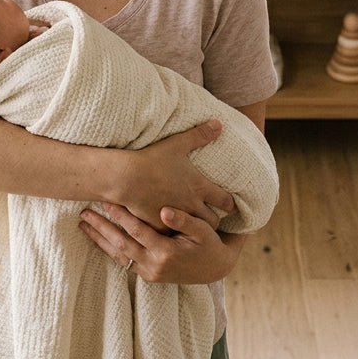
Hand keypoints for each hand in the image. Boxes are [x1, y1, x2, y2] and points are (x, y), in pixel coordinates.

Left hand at [79, 203, 243, 284]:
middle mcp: (154, 265)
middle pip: (120, 244)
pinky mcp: (148, 276)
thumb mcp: (202, 230)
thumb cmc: (210, 244)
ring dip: (100, 240)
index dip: (120, 215)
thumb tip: (164, 210)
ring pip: (118, 256)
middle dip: (101, 228)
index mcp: (166, 252)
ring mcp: (149, 273)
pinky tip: (99, 239)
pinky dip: (110, 250)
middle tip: (84, 214)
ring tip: (83, 226)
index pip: (137, 231)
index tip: (106, 200)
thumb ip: (184, 220)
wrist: (217, 268)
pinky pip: (124, 262)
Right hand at [113, 120, 237, 229]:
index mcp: (199, 187)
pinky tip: (172, 229)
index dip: (231, 204)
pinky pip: (173, 235)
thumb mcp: (178, 144)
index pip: (225, 201)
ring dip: (196, 229)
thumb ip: (200, 134)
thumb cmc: (152, 159)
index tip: (232, 206)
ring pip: (194, 231)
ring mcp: (176, 218)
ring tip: (194, 226)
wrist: (125, 177)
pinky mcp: (161, 227)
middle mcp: (191, 205)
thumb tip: (220, 123)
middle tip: (213, 217)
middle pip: (213, 221)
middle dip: (215, 221)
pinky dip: (174, 232)